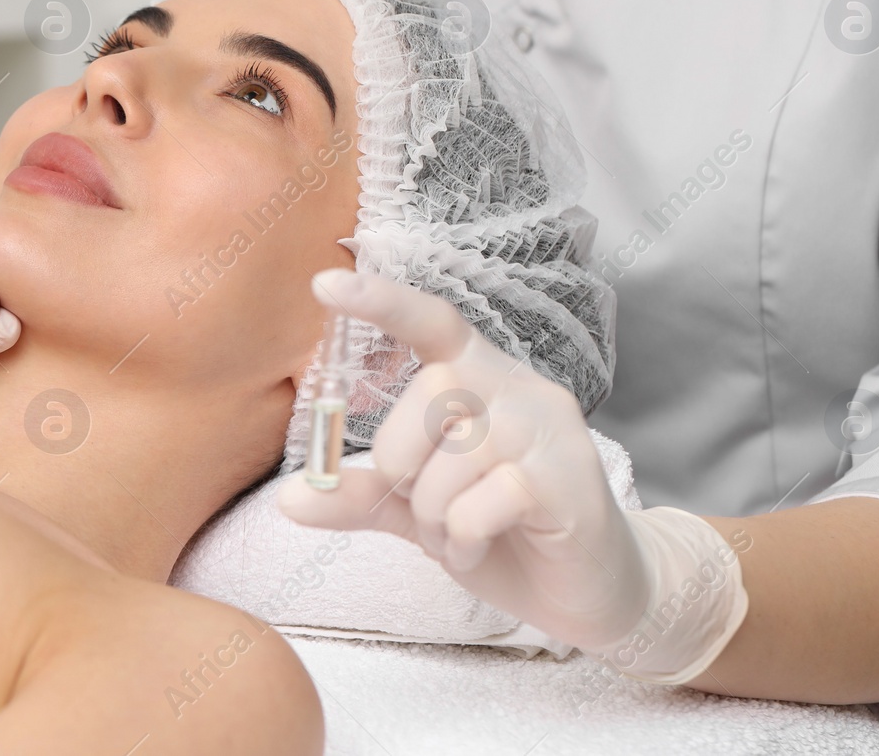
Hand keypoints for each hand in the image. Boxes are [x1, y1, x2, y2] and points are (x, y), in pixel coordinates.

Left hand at [278, 269, 746, 682]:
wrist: (590, 592)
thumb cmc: (504, 535)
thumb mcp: (421, 512)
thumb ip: (363, 496)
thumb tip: (288, 498)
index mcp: (482, 379)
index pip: (435, 323)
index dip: (383, 301)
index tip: (324, 285)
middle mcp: (521, 389)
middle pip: (432, 391)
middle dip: (403, 459)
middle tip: (419, 508)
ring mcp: (551, 430)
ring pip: (457, 454)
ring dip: (436, 515)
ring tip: (456, 539)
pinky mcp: (570, 479)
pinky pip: (487, 500)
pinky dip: (464, 539)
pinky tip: (480, 550)